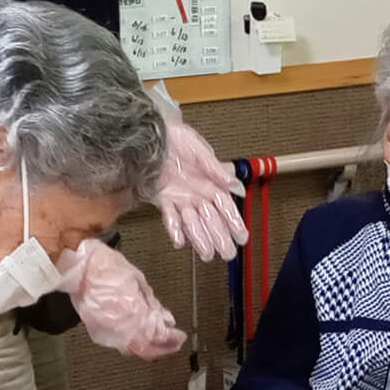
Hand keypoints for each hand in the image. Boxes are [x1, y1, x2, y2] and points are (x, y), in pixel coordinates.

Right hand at [55, 240, 184, 357]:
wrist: (79, 266)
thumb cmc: (107, 267)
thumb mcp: (139, 282)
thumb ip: (154, 305)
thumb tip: (167, 319)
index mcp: (131, 312)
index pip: (156, 337)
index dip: (170, 340)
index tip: (180, 337)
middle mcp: (118, 326)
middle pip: (144, 349)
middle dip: (161, 347)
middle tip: (173, 342)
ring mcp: (105, 331)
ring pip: (132, 348)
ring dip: (148, 345)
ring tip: (160, 337)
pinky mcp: (96, 330)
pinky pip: (120, 341)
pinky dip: (133, 339)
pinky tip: (141, 332)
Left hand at [150, 85, 247, 261]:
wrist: (148, 135)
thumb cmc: (175, 137)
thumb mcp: (199, 149)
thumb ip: (215, 169)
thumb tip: (234, 185)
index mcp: (210, 181)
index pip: (226, 206)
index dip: (234, 222)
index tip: (242, 237)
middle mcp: (196, 192)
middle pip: (211, 219)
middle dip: (220, 237)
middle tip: (227, 254)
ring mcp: (180, 197)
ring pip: (193, 222)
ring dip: (200, 238)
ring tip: (207, 254)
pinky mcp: (162, 198)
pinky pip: (170, 217)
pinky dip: (175, 229)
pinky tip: (179, 241)